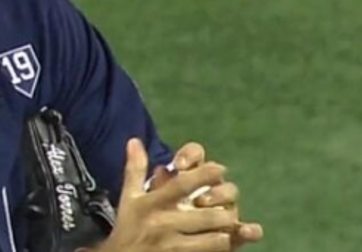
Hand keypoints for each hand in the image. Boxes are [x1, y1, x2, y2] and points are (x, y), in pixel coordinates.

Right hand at [97, 139, 240, 251]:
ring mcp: (172, 246)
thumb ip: (135, 169)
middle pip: (206, 215)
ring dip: (226, 233)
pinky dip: (221, 249)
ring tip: (227, 228)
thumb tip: (135, 140)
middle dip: (224, 211)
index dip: (204, 174)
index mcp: (150, 204)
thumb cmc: (128, 226)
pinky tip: (221, 244)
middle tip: (229, 206)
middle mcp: (162, 224)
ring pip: (215, 239)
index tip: (218, 169)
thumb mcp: (129, 197)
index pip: (181, 185)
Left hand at [148, 142, 263, 248]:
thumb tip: (138, 147)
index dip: (190, 155)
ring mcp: (221, 207)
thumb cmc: (150, 218)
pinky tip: (248, 230)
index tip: (178, 165)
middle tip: (193, 190)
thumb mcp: (141, 197)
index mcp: (186, 173)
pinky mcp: (230, 233)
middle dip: (207, 177)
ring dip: (221, 196)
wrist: (156, 246)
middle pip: (215, 172)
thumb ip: (139, 174)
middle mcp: (206, 186)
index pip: (194, 153)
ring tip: (205, 206)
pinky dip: (250, 229)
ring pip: (229, 194)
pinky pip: (246, 229)